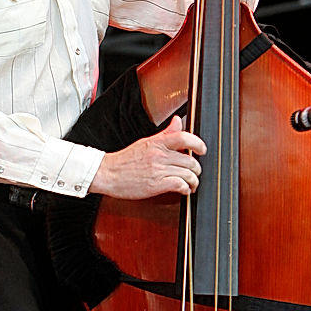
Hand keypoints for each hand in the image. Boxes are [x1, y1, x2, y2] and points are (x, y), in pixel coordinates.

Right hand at [89, 116, 204, 199]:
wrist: (108, 173)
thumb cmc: (125, 160)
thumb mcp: (146, 142)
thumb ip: (165, 133)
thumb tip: (177, 121)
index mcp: (157, 143)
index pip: (183, 137)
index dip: (197, 143)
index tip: (202, 150)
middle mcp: (159, 155)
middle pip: (190, 160)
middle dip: (197, 169)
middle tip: (195, 172)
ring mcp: (158, 170)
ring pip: (187, 174)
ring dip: (193, 181)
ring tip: (192, 183)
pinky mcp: (156, 185)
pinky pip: (179, 185)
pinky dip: (185, 189)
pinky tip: (183, 190)